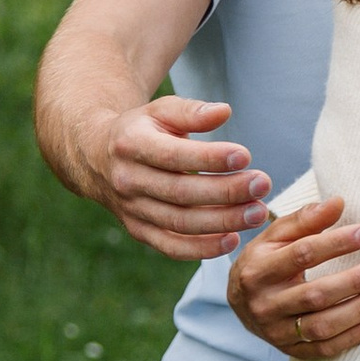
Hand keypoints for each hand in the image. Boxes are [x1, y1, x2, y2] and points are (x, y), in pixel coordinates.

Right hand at [98, 93, 268, 260]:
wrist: (97, 158)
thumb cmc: (142, 131)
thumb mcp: (160, 111)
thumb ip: (191, 111)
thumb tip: (223, 111)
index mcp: (131, 145)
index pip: (174, 155)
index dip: (210, 158)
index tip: (245, 156)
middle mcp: (128, 181)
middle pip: (181, 193)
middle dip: (226, 191)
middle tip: (262, 185)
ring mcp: (132, 210)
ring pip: (180, 223)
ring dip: (223, 221)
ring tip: (258, 213)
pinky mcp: (139, 231)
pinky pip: (171, 247)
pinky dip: (202, 249)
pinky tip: (233, 240)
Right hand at [227, 193, 359, 360]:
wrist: (240, 303)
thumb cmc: (265, 261)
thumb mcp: (275, 236)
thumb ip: (305, 219)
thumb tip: (339, 202)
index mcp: (258, 270)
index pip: (302, 254)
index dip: (337, 243)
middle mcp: (264, 304)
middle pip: (315, 294)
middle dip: (355, 280)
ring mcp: (276, 332)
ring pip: (323, 325)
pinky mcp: (291, 351)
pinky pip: (326, 348)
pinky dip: (355, 334)